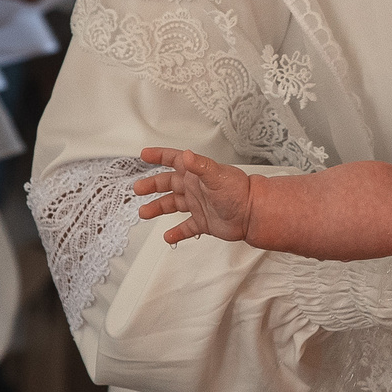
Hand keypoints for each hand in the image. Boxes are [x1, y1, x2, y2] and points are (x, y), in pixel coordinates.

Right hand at [133, 147, 254, 243]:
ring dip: (157, 208)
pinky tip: (168, 236)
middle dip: (152, 185)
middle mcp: (195, 188)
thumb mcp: (217, 175)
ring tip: (144, 213)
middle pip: (168, 183)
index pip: (174, 160)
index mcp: (196, 174)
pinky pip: (186, 227)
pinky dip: (177, 233)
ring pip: (172, 205)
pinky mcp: (203, 222)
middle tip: (137, 189)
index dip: (159, 155)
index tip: (145, 154)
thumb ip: (199, 166)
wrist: (253, 214)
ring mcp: (198, 205)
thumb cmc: (240, 191)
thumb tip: (186, 154)